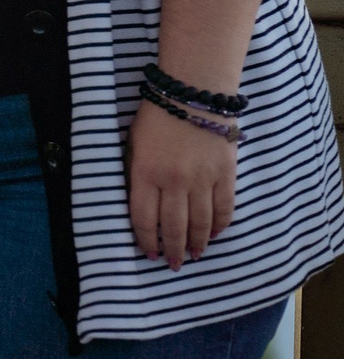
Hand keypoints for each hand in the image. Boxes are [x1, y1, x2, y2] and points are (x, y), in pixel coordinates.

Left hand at [126, 99, 235, 269]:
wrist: (193, 93)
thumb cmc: (156, 116)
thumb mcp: (132, 143)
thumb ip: (135, 173)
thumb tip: (139, 203)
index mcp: (145, 173)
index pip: (143, 218)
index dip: (146, 240)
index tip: (148, 253)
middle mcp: (173, 182)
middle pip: (173, 227)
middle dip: (172, 250)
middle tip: (173, 265)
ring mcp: (202, 180)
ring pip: (200, 223)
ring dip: (197, 243)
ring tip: (194, 256)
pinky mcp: (225, 176)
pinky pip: (224, 209)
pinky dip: (220, 226)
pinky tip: (215, 235)